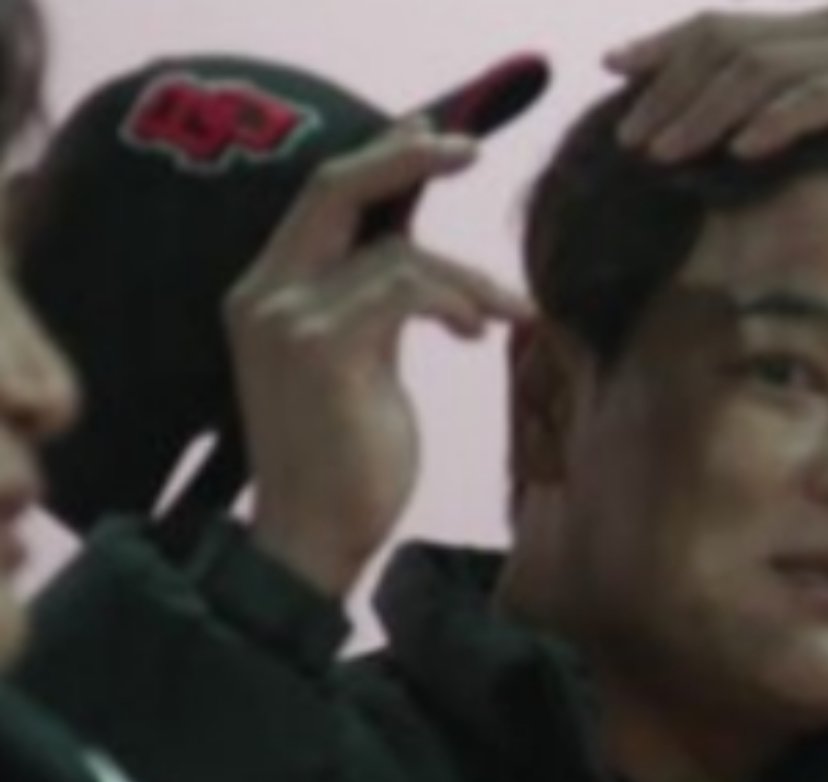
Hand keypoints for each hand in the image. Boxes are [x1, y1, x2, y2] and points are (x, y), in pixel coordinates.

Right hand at [226, 120, 532, 598]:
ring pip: (394, 250)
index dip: (378, 160)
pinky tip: (478, 332)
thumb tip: (418, 266)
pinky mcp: (323, 348)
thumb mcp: (360, 367)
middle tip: (471, 151)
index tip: (432, 137)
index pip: (321, 199)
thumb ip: (375, 308)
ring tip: (506, 313)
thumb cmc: (344, 466)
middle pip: (335, 186)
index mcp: (265, 292)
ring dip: (467, 277)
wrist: (312, 539)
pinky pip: (405, 288)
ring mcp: (287, 318)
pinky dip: (456, 300)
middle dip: (408, 159)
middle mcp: (264, 293)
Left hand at [606, 5, 827, 184]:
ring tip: (665, 152)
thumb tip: (750, 147)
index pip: (727, 29)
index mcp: (823, 32)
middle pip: (730, 46)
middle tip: (628, 136)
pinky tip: (741, 151)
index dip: (665, 47)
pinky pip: (823, 99)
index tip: (616, 75)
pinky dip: (776, 122)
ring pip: (764, 73)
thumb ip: (812, 116)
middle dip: (670, 90)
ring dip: (706, 113)